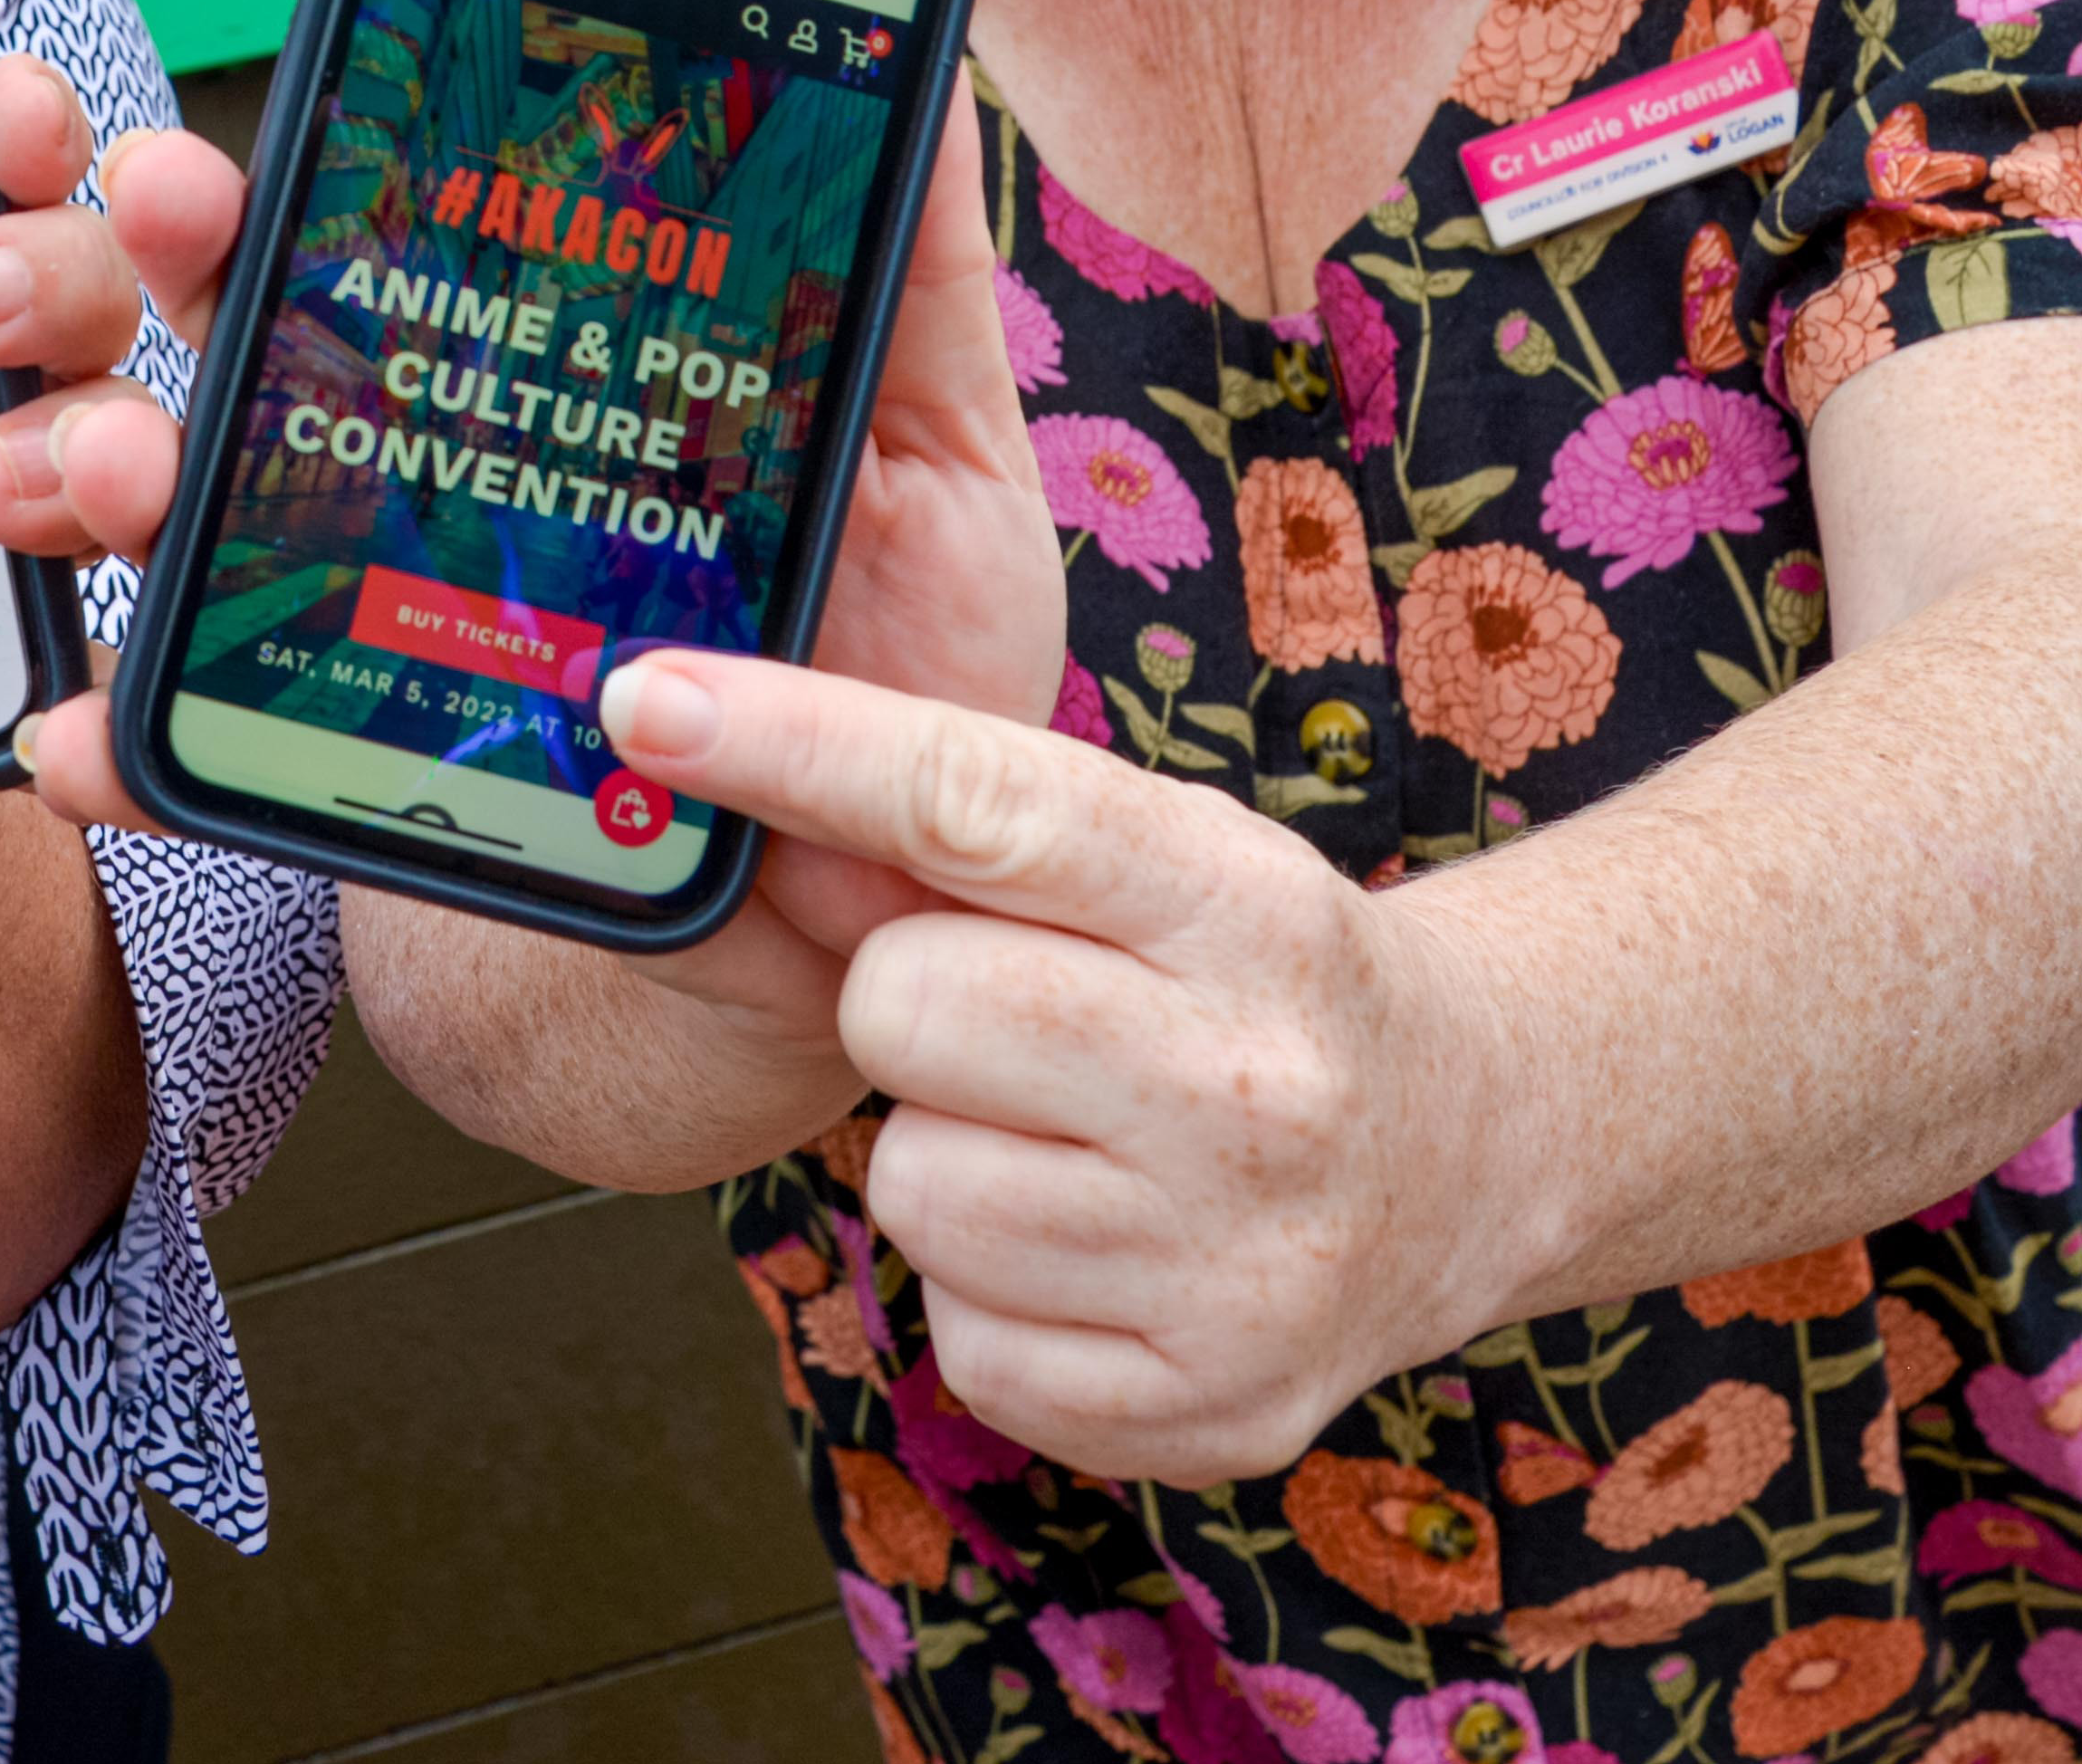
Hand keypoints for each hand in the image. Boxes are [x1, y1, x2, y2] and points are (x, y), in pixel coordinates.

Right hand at [0, 84, 1063, 997]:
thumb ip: (904, 256)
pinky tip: (93, 740)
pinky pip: (195, 744)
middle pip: (188, 318)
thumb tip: (915, 32)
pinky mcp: (344, 755)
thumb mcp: (927, 443)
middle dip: (80, 271)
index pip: (315, 201)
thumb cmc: (894, 656)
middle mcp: (392, 435)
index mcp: (504, 330)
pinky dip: (125, 743)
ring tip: (112, 468)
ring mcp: (351, 591)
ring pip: (148, 489)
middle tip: (89, 245)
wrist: (865, 907)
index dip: (196, 164)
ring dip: (87, 463)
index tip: (144, 144)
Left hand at [592, 646, 1504, 1481]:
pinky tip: (1091, 1242)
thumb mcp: (1152, 850)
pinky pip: (959, 1332)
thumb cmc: (1252, 972)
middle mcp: (1251, 1081)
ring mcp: (1236, 1261)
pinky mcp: (1203, 1408)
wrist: (1464, 1149)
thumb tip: (735, 796)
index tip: (645, 701)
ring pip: (910, 1184)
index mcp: (1236, 899)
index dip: (788, 743)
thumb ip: (954, 822)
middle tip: (1013, 1017)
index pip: (970, 798)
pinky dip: (994, 1290)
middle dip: (909, 1004)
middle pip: (901, 1006)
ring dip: (947, 1152)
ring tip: (1065, 1135)